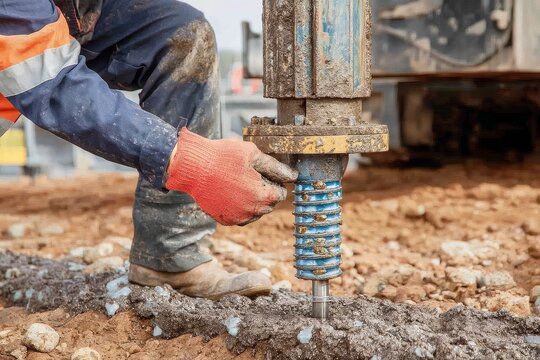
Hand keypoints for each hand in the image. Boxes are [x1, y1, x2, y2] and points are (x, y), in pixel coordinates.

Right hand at [166, 128, 297, 225]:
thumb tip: (292, 176)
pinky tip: (231, 191)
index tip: (263, 172)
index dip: (275, 181)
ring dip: (252, 200)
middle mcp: (252, 212)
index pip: (281, 193)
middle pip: (269, 204)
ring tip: (239, 182)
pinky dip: (239, 206)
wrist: (193, 168)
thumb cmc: (223, 157)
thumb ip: (276, 167)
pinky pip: (240, 216)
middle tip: (250, 175)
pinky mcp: (225, 220)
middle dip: (264, 191)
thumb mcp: (253, 154)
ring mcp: (238, 218)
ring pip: (255, 212)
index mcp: (263, 195)